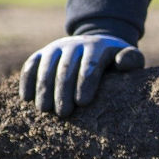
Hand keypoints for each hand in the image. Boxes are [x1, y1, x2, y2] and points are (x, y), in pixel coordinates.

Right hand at [19, 34, 143, 116]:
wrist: (97, 44)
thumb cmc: (116, 60)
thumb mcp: (130, 57)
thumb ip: (132, 59)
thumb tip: (122, 63)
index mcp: (97, 47)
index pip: (91, 63)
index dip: (86, 82)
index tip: (82, 102)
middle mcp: (75, 45)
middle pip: (66, 67)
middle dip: (63, 90)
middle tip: (63, 113)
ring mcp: (56, 47)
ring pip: (46, 65)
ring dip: (43, 88)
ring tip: (44, 110)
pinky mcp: (42, 53)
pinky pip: (31, 64)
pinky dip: (27, 79)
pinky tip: (26, 98)